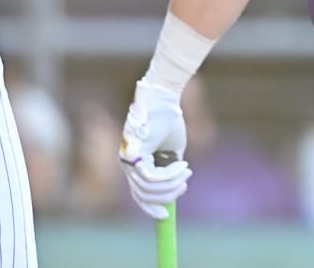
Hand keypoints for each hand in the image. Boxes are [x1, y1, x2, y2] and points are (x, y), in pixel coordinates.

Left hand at [119, 79, 190, 219]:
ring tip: (187, 171)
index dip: (151, 207)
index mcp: (134, 163)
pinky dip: (170, 175)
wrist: (164, 97)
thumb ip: (170, 167)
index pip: (139, 194)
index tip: (166, 215)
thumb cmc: (169, 119)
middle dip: (167, 195)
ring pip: (149, 187)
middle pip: (143, 195)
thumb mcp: (172, 148)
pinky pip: (151, 177)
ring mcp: (128, 159)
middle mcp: (127, 164)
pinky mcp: (133, 154)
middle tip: (185, 185)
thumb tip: (175, 187)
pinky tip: (183, 165)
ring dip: (172, 184)